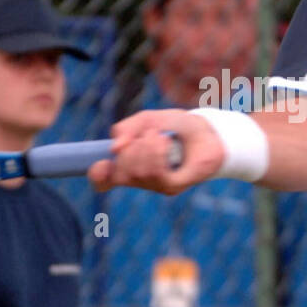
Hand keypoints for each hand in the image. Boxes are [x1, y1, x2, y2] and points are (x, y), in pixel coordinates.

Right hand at [88, 109, 225, 194]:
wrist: (207, 129)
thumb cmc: (177, 126)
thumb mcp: (148, 120)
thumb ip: (127, 129)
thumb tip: (114, 148)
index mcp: (130, 164)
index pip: (104, 180)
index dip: (98, 175)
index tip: (102, 162)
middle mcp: (141, 178)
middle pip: (120, 173)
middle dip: (130, 150)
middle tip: (148, 136)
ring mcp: (157, 185)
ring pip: (137, 173)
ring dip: (146, 148)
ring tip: (160, 137)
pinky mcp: (174, 187)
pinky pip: (156, 175)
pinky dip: (157, 154)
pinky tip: (164, 142)